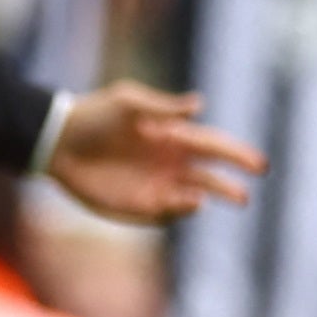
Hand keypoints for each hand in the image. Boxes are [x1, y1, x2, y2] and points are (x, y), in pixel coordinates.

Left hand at [46, 83, 261, 224]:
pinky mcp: (138, 206)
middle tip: (246, 193)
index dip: (238, 155)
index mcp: (173, 136)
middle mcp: (170, 163)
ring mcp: (156, 186)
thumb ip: (164, 107)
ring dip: (209, 198)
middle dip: (231, 185)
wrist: (57, 141)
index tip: (259, 164)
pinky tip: (190, 200)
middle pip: (210, 176)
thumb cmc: (93, 115)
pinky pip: (168, 213)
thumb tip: (200, 106)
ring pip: (193, 196)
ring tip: (218, 199)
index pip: (214, 146)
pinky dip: (182, 210)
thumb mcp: (128, 102)